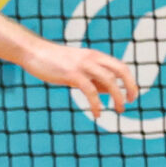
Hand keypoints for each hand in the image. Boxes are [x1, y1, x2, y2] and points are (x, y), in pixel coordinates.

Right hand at [15, 40, 138, 114]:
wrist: (33, 51)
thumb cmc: (54, 62)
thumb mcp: (78, 68)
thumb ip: (94, 78)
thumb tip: (110, 91)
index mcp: (95, 56)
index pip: (120, 67)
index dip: (130, 81)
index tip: (132, 95)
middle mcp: (92, 58)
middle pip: (121, 70)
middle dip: (130, 86)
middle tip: (130, 102)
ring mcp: (83, 65)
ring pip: (109, 81)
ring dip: (118, 97)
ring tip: (118, 110)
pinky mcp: (72, 74)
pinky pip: (91, 91)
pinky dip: (97, 104)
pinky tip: (98, 114)